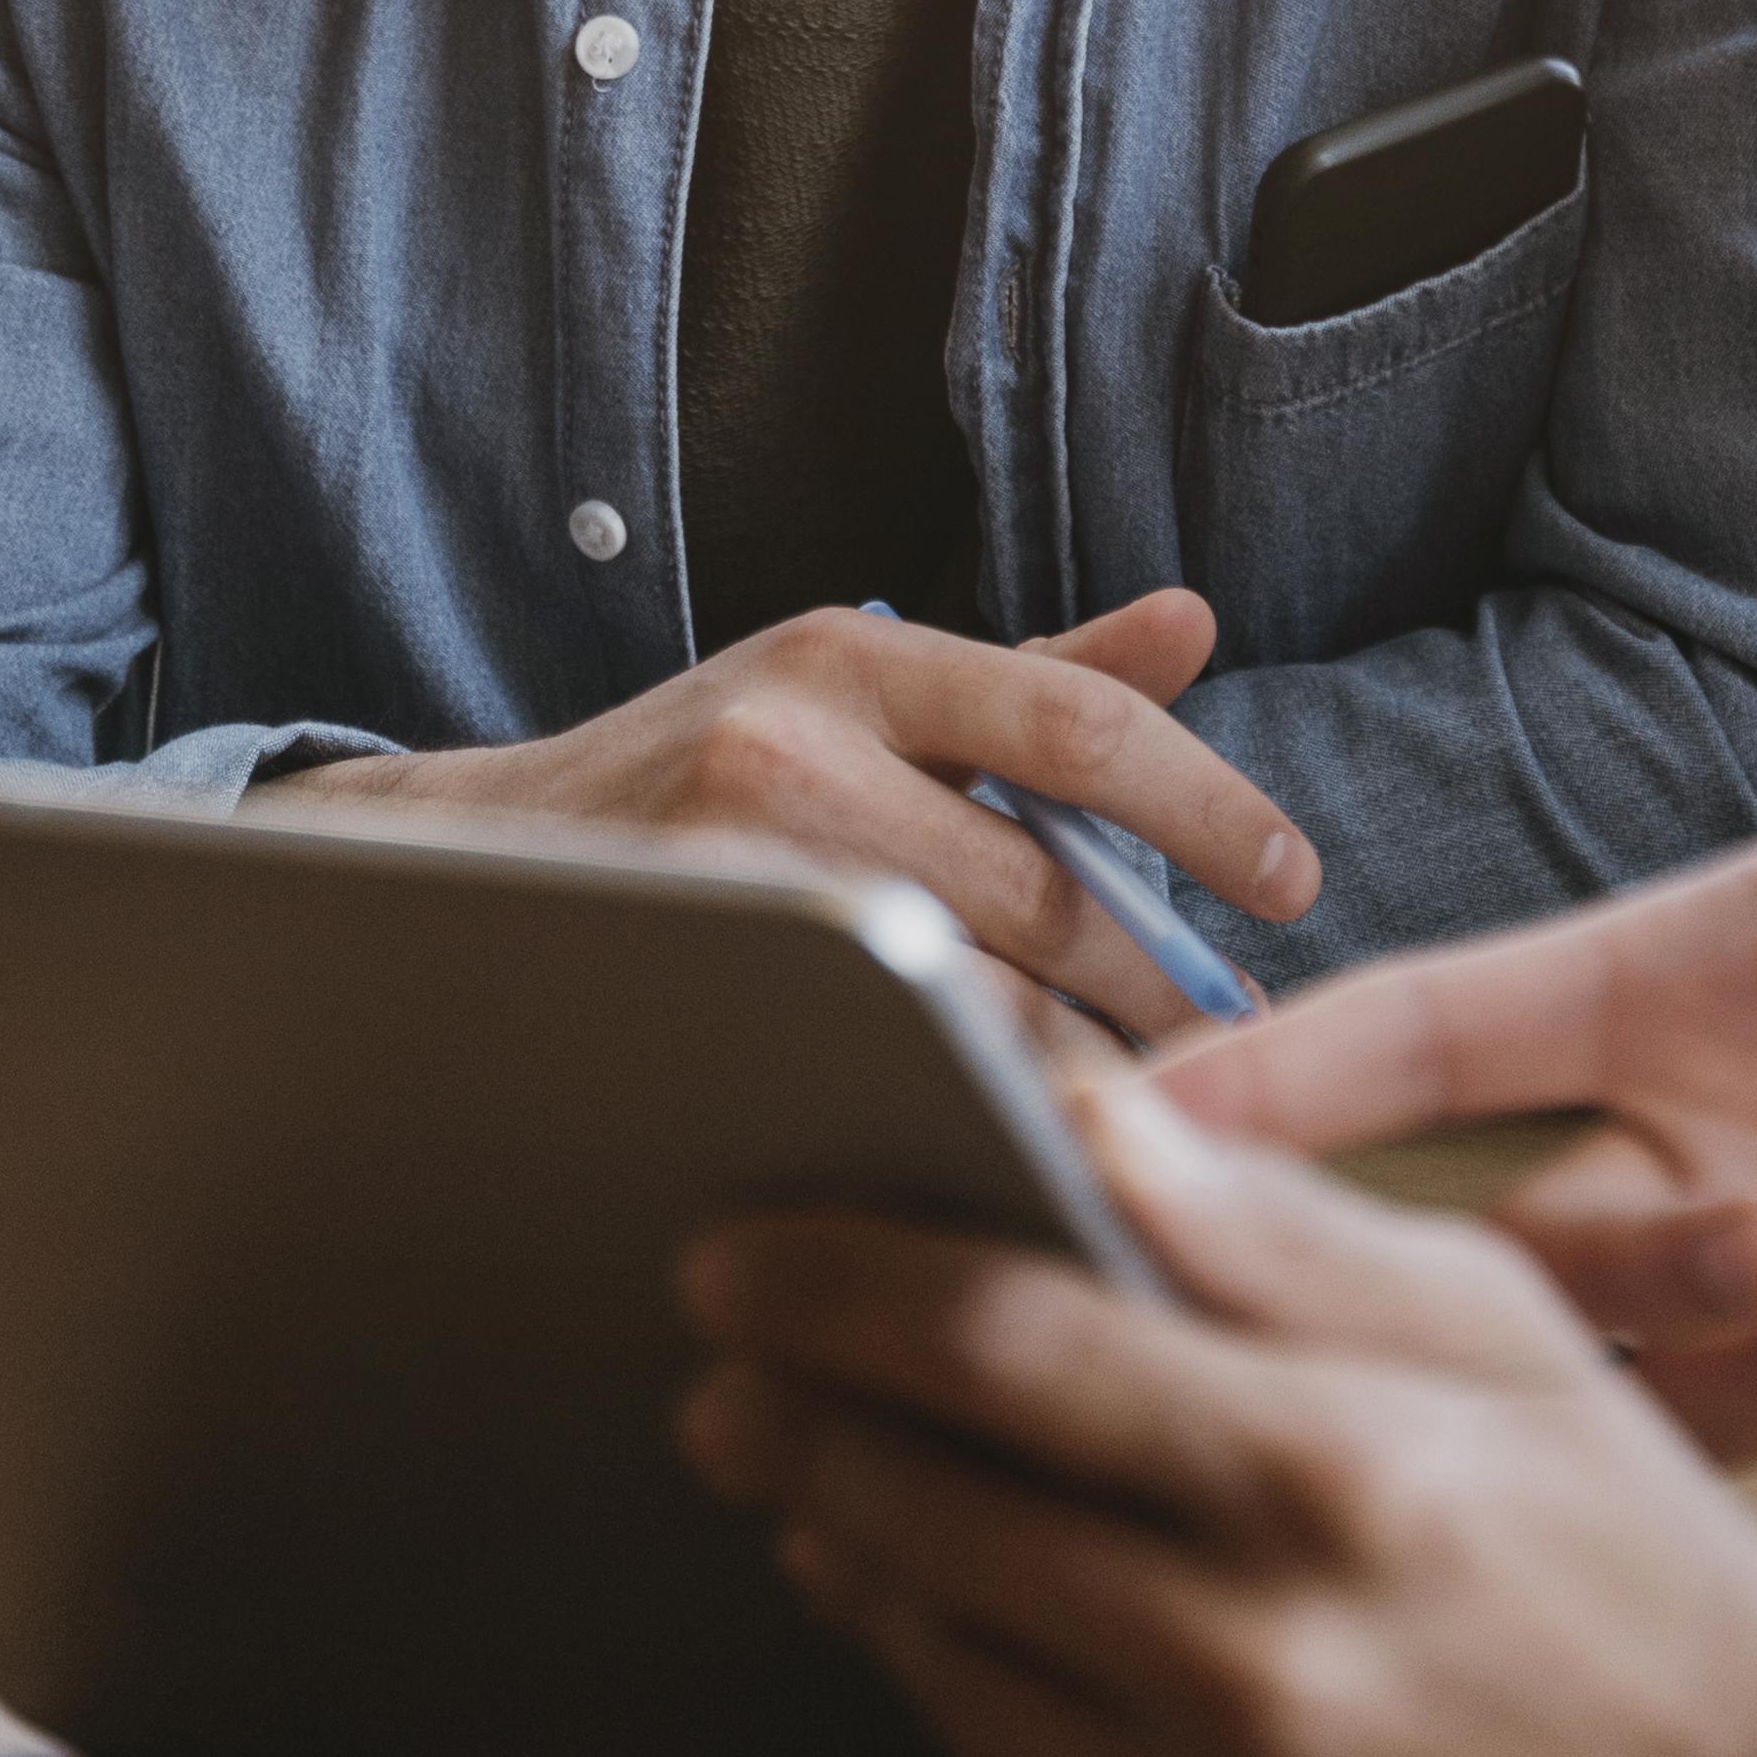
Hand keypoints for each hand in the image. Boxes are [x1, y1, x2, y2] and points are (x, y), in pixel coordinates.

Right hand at [270, 593, 1310, 1046]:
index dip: (1207, 805)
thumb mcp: (848, 691)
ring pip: (970, 1000)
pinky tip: (1017, 1132)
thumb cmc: (693, 777)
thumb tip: (1192, 624)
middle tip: (1230, 1044)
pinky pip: (876, 1058)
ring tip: (1151, 1105)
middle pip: (1043, 893)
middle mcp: (792, 742)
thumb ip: (1029, 680)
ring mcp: (731, 868)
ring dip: (1078, 1064)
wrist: (460, 861)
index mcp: (854, 657)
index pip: (1078, 724)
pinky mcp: (688, 976)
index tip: (1296, 880)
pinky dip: (968, 1099)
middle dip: (1157, 988)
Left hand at [679, 1082, 1756, 1756]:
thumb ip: (1279, 1231)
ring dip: (868, 1568)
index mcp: (1339, 1479)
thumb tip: (1081, 1114)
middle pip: (922, 1511)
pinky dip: (977, 1724)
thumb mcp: (1506, 1342)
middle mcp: (1260, 1676)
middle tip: (734, 1375)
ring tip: (849, 1498)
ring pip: (937, 1673)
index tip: (732, 1250)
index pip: (998, 1344)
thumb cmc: (1631, 1564)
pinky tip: (1003, 1659)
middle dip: (795, 1421)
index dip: (830, 1282)